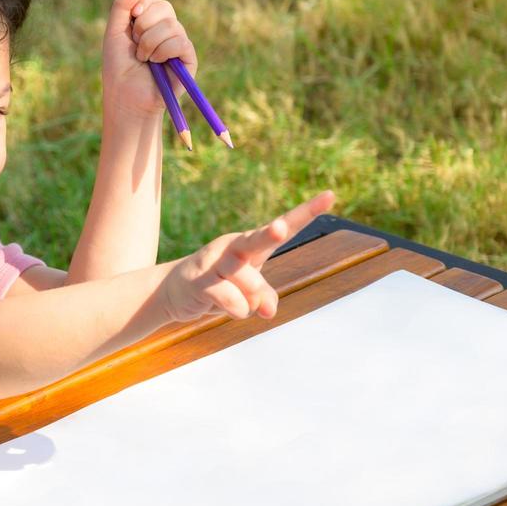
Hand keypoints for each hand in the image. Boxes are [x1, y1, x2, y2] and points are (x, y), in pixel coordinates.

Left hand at [100, 0, 199, 118]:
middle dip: (143, 25)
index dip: (143, 0)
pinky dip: (163, 51)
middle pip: (164, 6)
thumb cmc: (118, 69)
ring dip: (150, 42)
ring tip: (143, 59)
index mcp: (148, 20)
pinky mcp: (188, 58)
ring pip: (171, 24)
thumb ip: (121, 6)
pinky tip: (156, 64)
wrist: (126, 97)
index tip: (132, 16)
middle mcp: (166, 28)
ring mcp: (178, 42)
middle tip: (135, 44)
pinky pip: (180, 41)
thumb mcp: (114, 33)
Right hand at [157, 191, 336, 322]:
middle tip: (279, 229)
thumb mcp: (249, 292)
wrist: (175, 292)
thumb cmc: (220, 286)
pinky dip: (236, 310)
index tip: (331, 195)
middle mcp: (235, 245)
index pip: (284, 226)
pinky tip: (224, 307)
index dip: (307, 211)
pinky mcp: (201, 278)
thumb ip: (265, 297)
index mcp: (253, 244)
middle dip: (270, 234)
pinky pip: (232, 301)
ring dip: (250, 302)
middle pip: (258, 239)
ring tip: (238, 303)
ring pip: (248, 282)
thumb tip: (266, 310)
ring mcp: (216, 260)